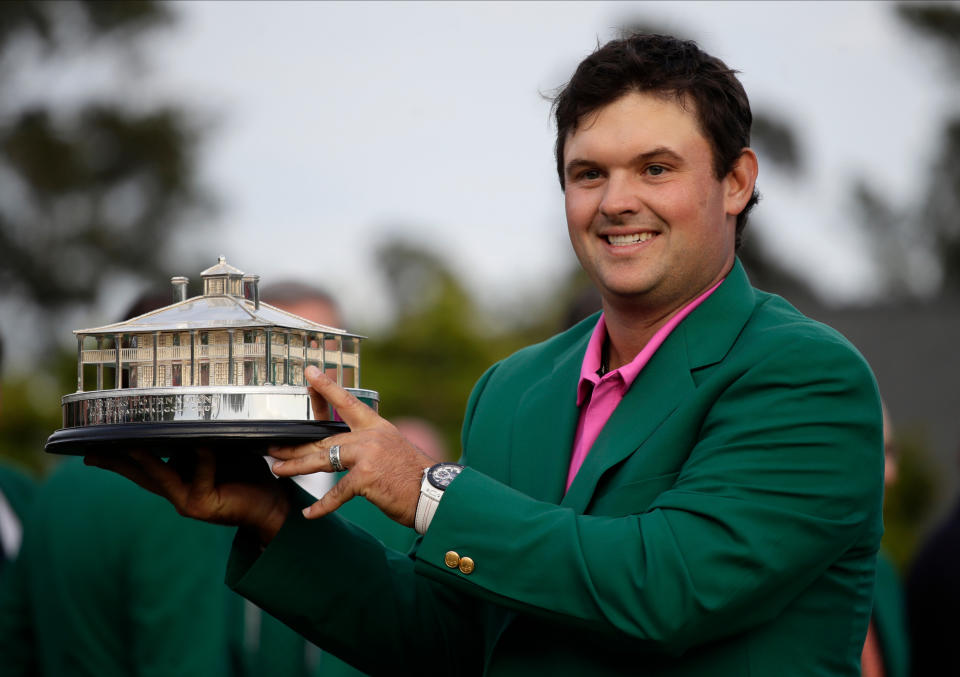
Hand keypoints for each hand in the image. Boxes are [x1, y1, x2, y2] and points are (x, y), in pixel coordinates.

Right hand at [85, 448, 290, 545]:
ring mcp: (186, 501)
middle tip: (90, 451)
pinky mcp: (202, 505)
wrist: (271, 502)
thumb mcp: (219, 450)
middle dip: (114, 461)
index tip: (90, 447)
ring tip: (129, 442)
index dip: (117, 457)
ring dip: (145, 458)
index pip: (141, 466)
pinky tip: (202, 443)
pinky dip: (202, 457)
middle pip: (139, 474)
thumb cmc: (247, 473)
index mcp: (177, 478)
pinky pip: (199, 474)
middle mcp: (176, 492)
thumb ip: (198, 439)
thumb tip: (183, 410)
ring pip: (160, 476)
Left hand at [269, 366, 433, 526]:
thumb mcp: (392, 450)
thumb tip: (344, 450)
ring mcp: (367, 455)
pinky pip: (336, 492)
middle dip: (296, 444)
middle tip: (273, 446)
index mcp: (377, 427)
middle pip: (324, 438)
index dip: (326, 387)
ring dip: (297, 466)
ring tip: (278, 469)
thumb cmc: (413, 476)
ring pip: (322, 459)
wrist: (434, 493)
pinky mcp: (365, 477)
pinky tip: (309, 513)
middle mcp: (370, 436)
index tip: (309, 372)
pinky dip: (322, 506)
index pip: (347, 402)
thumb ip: (368, 446)